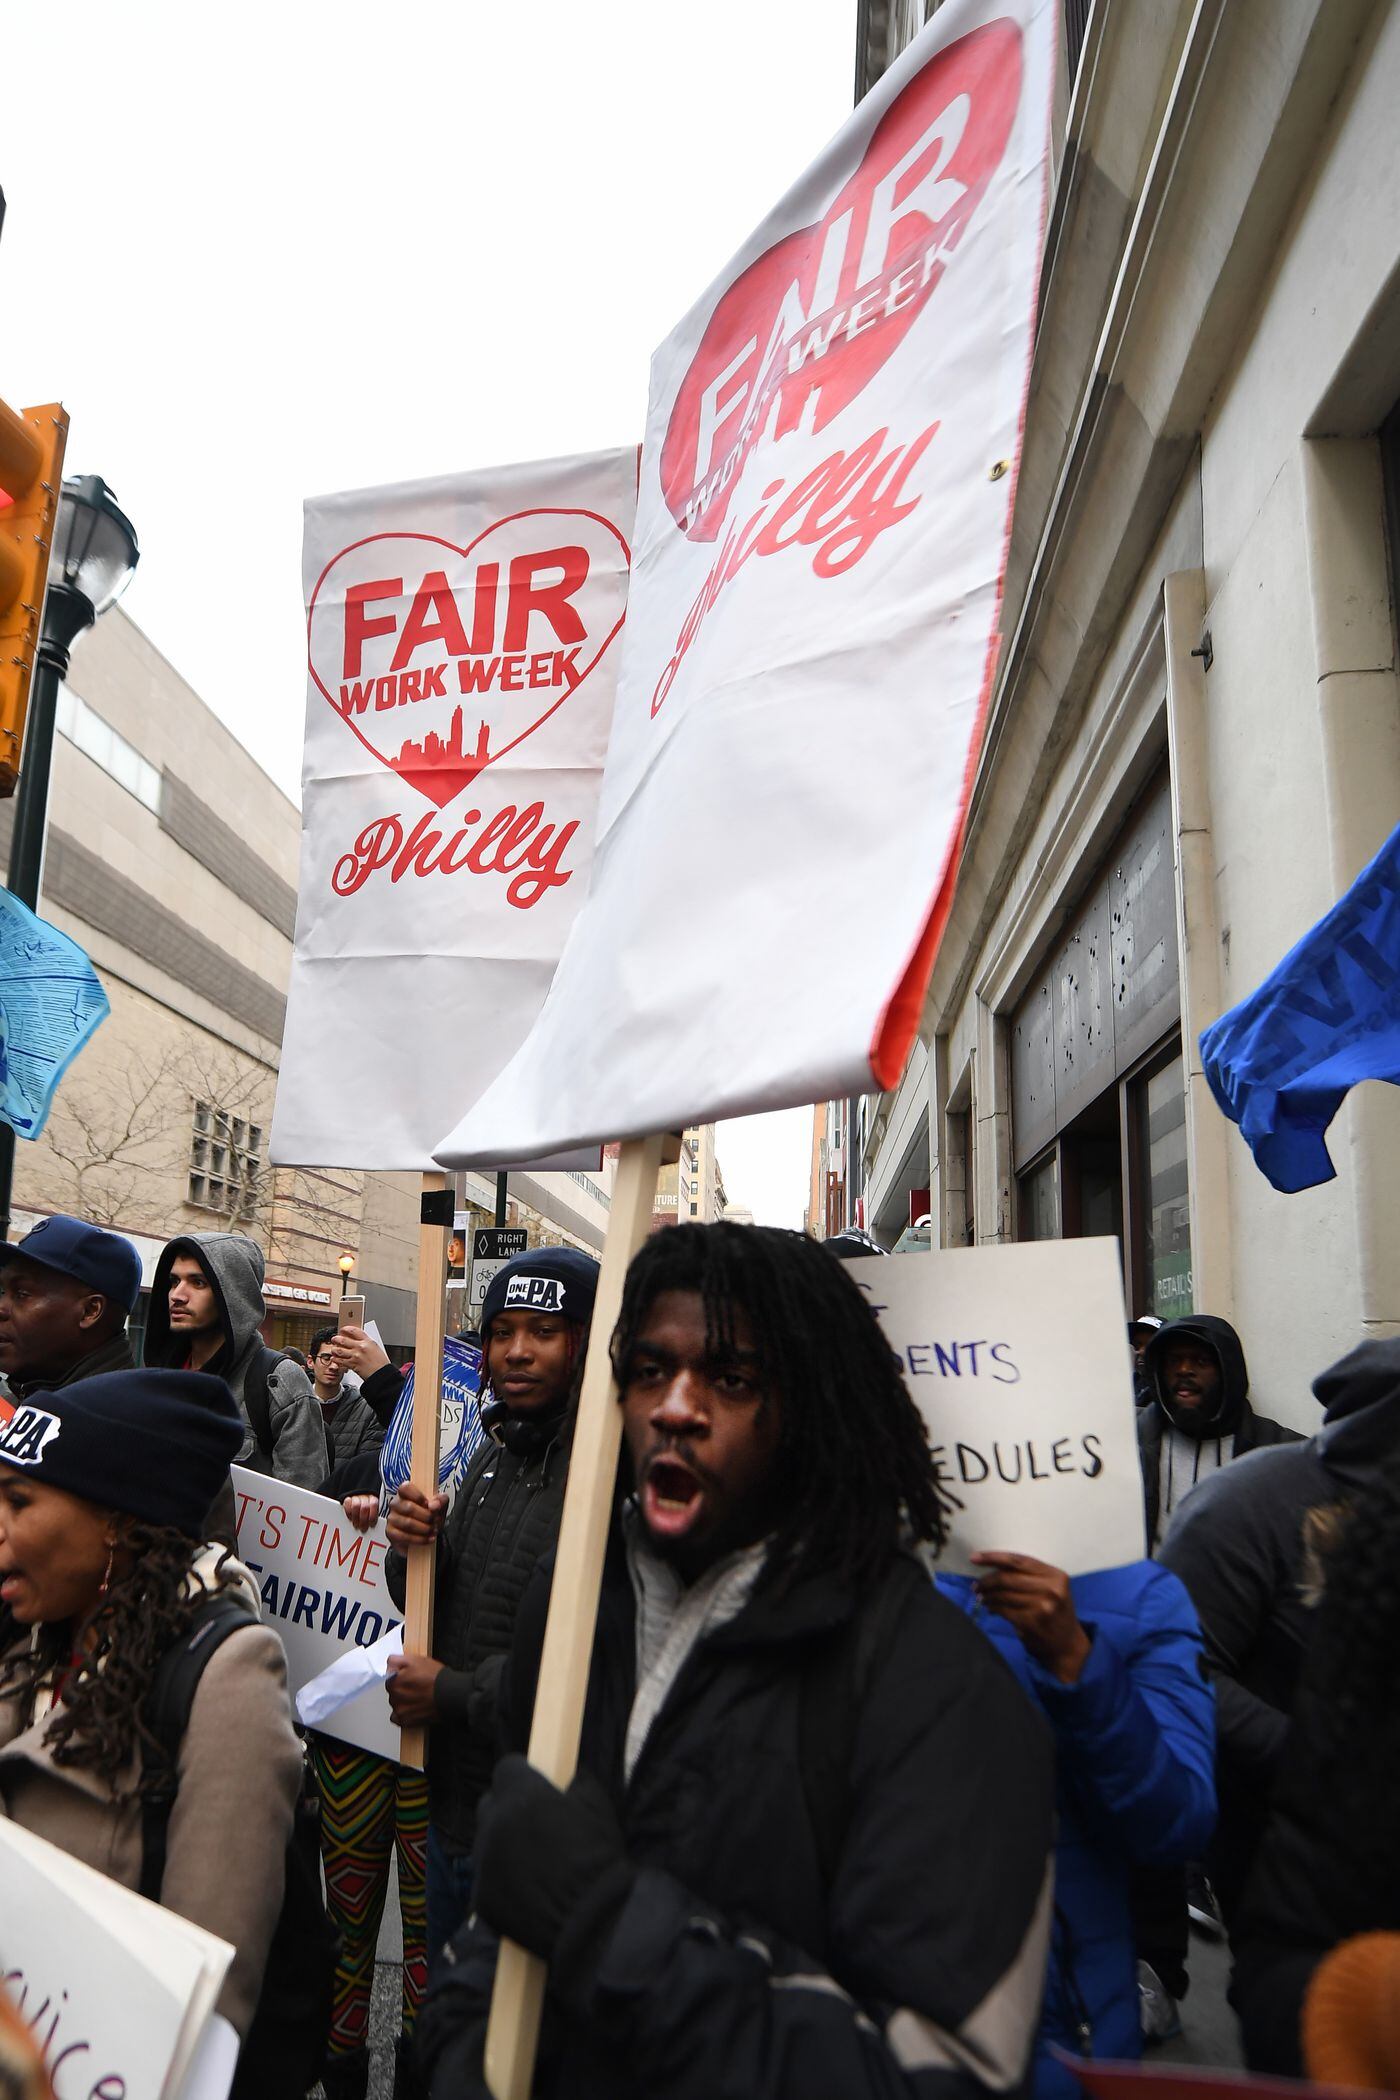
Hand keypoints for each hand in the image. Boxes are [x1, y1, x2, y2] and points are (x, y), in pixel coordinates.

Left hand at [331, 1324, 390, 1379]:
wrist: (382, 1374)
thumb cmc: (381, 1363)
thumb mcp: (375, 1348)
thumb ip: (366, 1343)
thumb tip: (357, 1340)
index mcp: (368, 1341)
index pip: (354, 1331)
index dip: (346, 1329)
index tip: (343, 1330)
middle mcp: (360, 1347)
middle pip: (343, 1339)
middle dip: (336, 1339)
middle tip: (334, 1339)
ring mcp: (355, 1356)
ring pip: (339, 1350)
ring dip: (334, 1350)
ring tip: (334, 1350)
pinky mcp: (352, 1364)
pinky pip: (340, 1360)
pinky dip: (335, 1359)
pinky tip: (335, 1358)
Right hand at [342, 1493, 380, 1533]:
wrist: (359, 1499)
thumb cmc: (368, 1510)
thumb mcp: (373, 1512)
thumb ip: (374, 1517)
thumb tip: (375, 1528)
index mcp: (373, 1499)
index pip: (374, 1504)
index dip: (372, 1515)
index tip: (371, 1524)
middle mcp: (365, 1497)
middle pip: (364, 1507)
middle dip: (364, 1520)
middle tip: (363, 1528)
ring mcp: (356, 1498)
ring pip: (355, 1506)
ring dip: (356, 1517)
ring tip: (356, 1525)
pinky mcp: (347, 1500)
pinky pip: (347, 1504)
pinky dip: (348, 1512)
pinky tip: (350, 1518)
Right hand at [386, 1480, 447, 1550]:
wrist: (426, 1535)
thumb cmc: (430, 1517)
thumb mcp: (440, 1507)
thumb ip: (441, 1500)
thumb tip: (435, 1505)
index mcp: (406, 1493)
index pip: (405, 1488)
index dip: (417, 1496)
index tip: (428, 1504)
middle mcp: (396, 1504)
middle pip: (408, 1508)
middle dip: (426, 1516)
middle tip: (435, 1520)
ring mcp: (392, 1518)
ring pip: (407, 1523)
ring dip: (423, 1529)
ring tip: (432, 1530)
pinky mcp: (391, 1532)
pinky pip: (403, 1536)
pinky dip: (419, 1539)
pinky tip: (427, 1538)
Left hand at [386, 1651, 445, 1724]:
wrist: (450, 1695)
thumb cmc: (435, 1678)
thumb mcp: (416, 1659)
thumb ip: (396, 1661)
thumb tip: (387, 1665)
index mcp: (394, 1682)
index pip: (389, 1679)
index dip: (401, 1677)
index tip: (409, 1677)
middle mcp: (394, 1697)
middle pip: (393, 1692)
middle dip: (402, 1689)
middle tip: (416, 1686)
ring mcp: (400, 1710)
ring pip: (396, 1704)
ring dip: (403, 1701)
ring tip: (418, 1697)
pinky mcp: (406, 1721)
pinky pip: (398, 1718)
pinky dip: (404, 1713)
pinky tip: (413, 1707)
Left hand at [475, 1754, 632, 1960]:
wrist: (592, 1922)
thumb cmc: (597, 1859)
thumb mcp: (597, 1806)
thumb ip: (577, 1785)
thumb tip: (570, 1782)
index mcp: (521, 1796)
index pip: (506, 1768)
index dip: (522, 1776)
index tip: (535, 1787)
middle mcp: (494, 1825)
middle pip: (489, 1804)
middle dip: (507, 1809)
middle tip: (533, 1825)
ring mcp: (484, 1864)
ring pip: (485, 1844)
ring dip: (503, 1846)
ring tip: (532, 1864)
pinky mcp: (481, 1899)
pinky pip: (486, 1880)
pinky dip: (502, 1882)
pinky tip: (527, 1893)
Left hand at [971, 1552, 1090, 1683]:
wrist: (1068, 1646)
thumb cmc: (1055, 1612)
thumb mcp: (1051, 1589)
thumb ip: (1029, 1576)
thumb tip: (992, 1567)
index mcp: (1055, 1576)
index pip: (1018, 1561)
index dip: (993, 1557)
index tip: (975, 1557)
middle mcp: (1051, 1589)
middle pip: (1008, 1578)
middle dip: (987, 1581)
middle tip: (976, 1585)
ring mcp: (1042, 1607)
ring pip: (1003, 1595)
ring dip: (988, 1595)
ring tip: (981, 1596)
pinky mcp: (1031, 1623)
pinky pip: (1004, 1611)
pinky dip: (993, 1608)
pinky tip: (990, 1608)